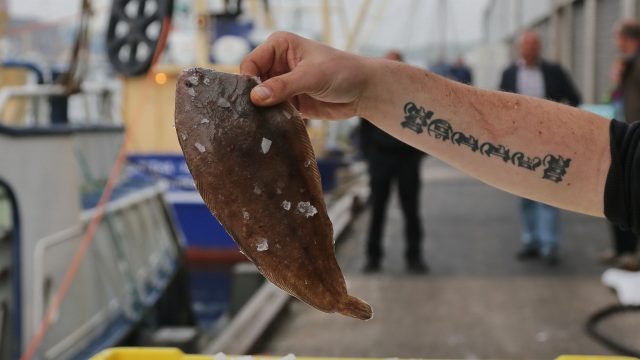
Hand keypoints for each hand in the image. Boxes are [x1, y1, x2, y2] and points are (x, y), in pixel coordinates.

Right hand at [240, 32, 372, 119]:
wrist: (364, 91)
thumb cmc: (342, 72)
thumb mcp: (311, 76)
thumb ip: (283, 86)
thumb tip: (256, 97)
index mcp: (279, 46)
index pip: (250, 63)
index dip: (249, 81)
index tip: (254, 99)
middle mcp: (278, 63)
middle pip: (252, 83)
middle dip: (254, 98)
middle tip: (254, 115)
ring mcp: (283, 83)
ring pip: (261, 100)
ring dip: (262, 111)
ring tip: (262, 123)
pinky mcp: (290, 102)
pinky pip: (272, 112)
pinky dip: (272, 119)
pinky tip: (272, 127)